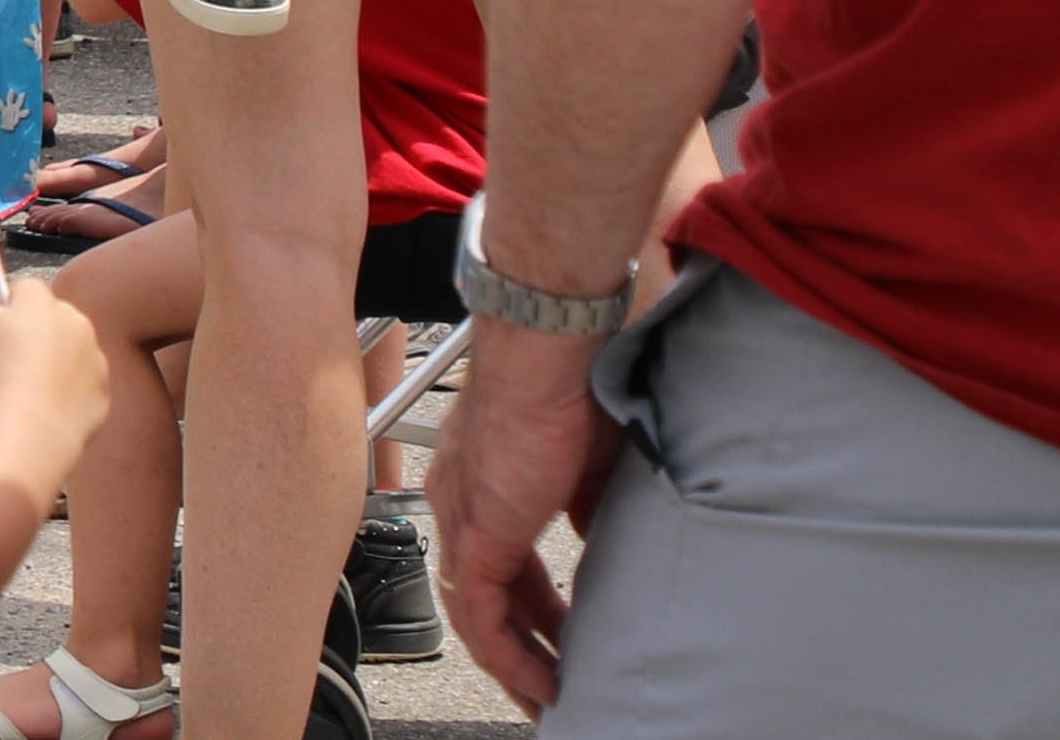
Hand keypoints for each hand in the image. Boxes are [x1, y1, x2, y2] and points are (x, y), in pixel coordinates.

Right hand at [0, 271, 112, 491]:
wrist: (33, 428)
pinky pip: (84, 382)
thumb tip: (4, 311)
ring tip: (31, 388)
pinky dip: (71, 390)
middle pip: (57, 316)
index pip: (27, 287)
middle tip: (16, 357)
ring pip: (74, 350)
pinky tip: (48, 407)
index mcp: (41, 303)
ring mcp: (95, 357)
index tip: (0, 324)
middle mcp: (76, 323)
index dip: (11, 303)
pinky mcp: (104, 390)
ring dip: (58, 359)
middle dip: (41, 329)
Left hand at [427, 322, 621, 708]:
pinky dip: (507, 655)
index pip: (502, 567)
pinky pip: (479, 615)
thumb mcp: (590, 464)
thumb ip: (587, 505)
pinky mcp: (476, 533)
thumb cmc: (572, 391)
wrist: (549, 356)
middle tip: (557, 689)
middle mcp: (462, 506)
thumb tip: (597, 537)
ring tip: (551, 701)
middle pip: (486, 598)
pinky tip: (539, 684)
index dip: (533, 613)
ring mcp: (463, 520)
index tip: (566, 644)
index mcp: (487, 487)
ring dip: (516, 665)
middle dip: (524, 650)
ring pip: (477, 616)